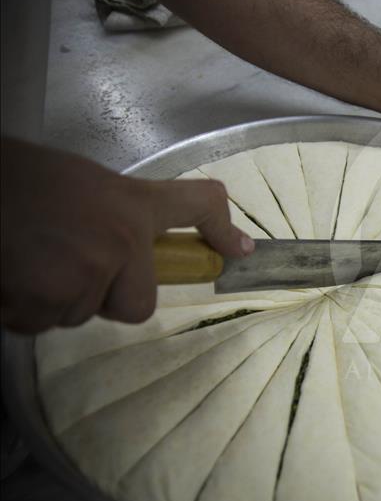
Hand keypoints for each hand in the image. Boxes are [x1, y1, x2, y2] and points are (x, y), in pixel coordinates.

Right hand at [0, 138, 252, 333]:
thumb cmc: (17, 178)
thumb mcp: (82, 183)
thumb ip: (118, 214)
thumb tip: (134, 243)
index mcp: (131, 203)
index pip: (196, 206)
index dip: (221, 230)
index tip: (238, 251)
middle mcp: (120, 241)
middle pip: (136, 304)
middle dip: (104, 297)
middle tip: (68, 264)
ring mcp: (86, 274)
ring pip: (80, 314)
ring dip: (53, 299)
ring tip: (27, 257)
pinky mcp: (47, 300)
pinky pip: (41, 322)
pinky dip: (22, 307)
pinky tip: (8, 271)